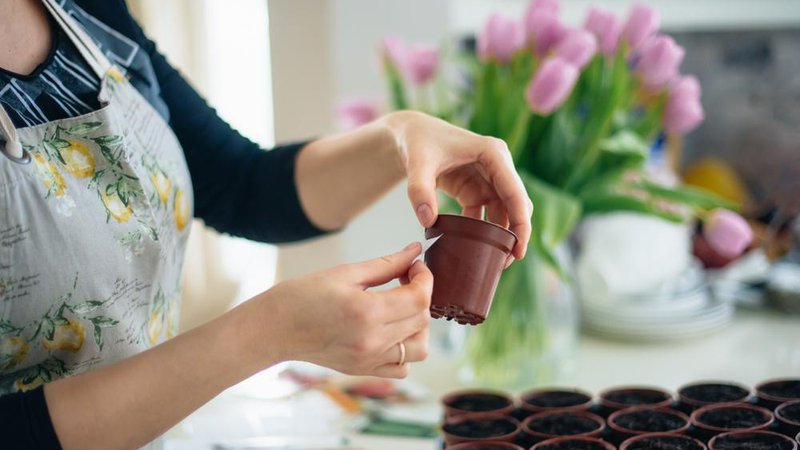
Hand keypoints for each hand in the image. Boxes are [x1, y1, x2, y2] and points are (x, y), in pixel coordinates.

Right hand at [251, 242, 431, 377]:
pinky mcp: (363, 370)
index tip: (415, 266)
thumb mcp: (345, 273)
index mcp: (367, 312)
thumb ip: (386, 264)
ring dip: (419, 325)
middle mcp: (372, 341)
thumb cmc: (302, 295)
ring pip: (419, 348)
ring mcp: (369, 360)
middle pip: (422, 320)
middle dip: (422, 295)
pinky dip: (405, 350)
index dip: (425, 278)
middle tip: (405, 279)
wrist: (274, 328)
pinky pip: (402, 367)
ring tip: (401, 308)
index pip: (419, 298)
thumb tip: (415, 251)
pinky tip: (391, 331)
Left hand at [385, 111, 532, 260]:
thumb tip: (429, 221)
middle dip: (516, 233)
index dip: (521, 222)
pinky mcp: (477, 188)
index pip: (514, 191)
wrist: (409, 135)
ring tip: (494, 262)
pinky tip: (475, 250)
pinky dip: (484, 232)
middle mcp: (497, 165)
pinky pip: (487, 214)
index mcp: (492, 153)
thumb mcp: (416, 164)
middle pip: (516, 204)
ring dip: (501, 235)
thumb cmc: (417, 142)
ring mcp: (489, 178)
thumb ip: (419, 190)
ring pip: (505, 212)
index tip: (519, 249)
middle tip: (508, 262)